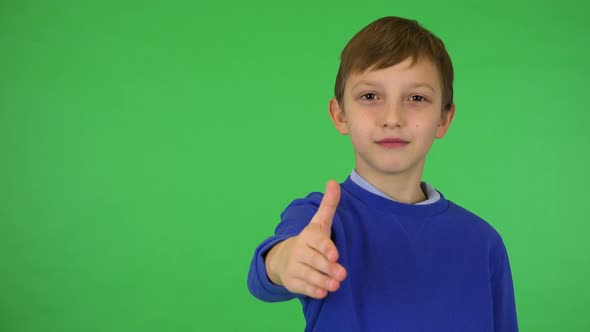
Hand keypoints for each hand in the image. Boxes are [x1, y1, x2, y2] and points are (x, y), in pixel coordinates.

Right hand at [265, 180, 346, 298]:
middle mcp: (299, 251)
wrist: (283, 258)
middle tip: (342, 274)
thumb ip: (328, 205)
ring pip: (309, 275)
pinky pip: (303, 288)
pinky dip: (312, 290)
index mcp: (308, 236)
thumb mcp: (319, 223)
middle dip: (328, 268)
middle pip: (314, 260)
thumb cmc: (310, 240)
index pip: (317, 241)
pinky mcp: (292, 282)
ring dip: (323, 281)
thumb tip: (333, 181)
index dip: (326, 248)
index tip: (335, 254)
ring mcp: (294, 267)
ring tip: (335, 285)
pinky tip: (322, 292)